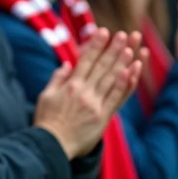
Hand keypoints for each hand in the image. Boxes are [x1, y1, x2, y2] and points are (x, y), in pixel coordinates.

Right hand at [33, 29, 142, 159]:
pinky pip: (116, 98)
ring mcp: (95, 104)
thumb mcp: (45, 96)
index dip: (96, 45)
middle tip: (123, 34)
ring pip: (111, 79)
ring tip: (131, 47)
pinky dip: (124, 84)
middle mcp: (84, 92)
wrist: (51, 147)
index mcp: (70, 85)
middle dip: (113, 49)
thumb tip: (66, 64)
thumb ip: (57, 79)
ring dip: (122, 62)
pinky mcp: (103, 117)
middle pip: (101, 66)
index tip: (104, 31)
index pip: (86, 60)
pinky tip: (132, 72)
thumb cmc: (46, 122)